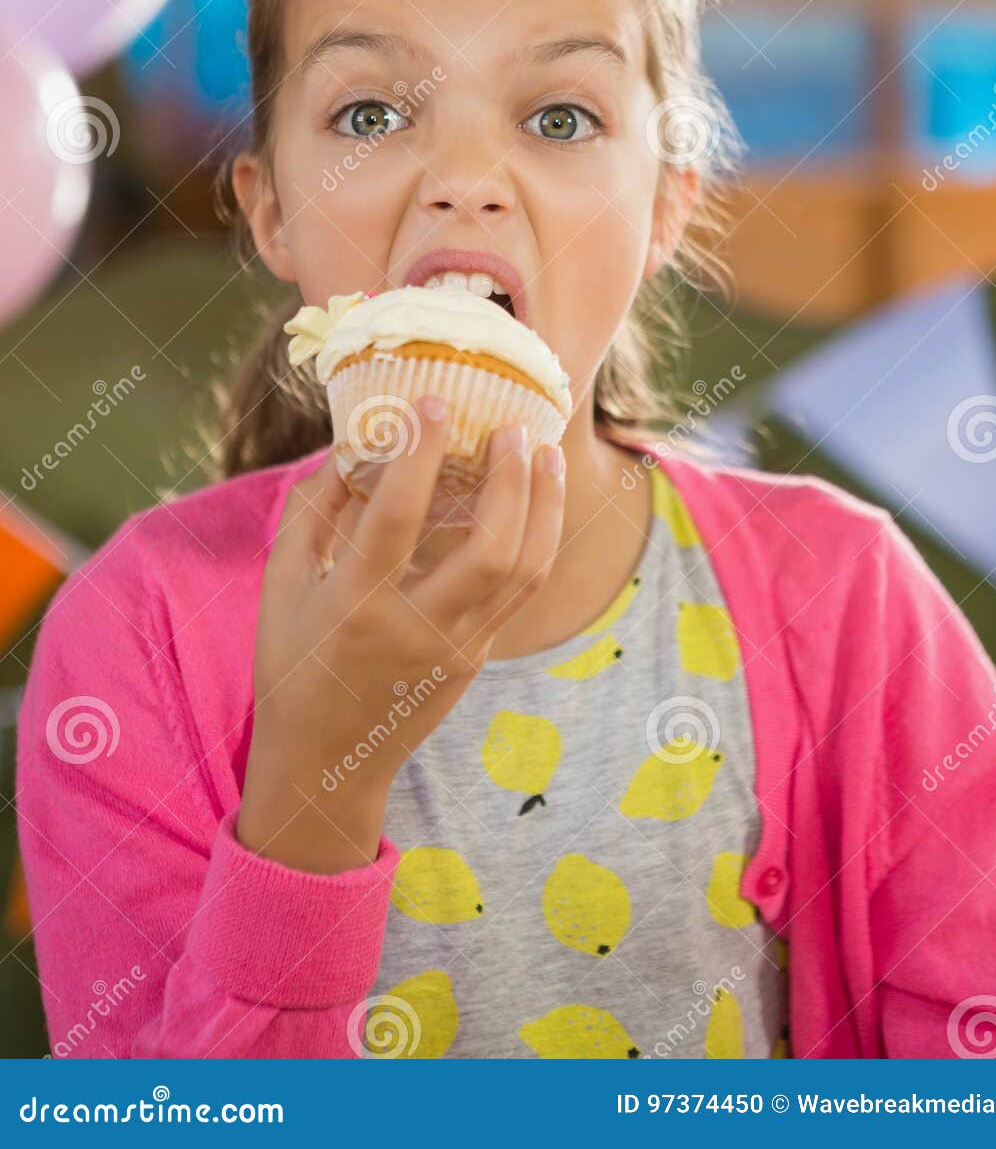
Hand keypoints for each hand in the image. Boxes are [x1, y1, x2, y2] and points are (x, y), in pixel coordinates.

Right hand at [237, 398, 565, 872]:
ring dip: (543, 503)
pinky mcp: (477, 657)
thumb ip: (313, 510)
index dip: (417, 453)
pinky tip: (537, 496)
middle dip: (511, 480)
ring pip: (524, 569)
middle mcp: (414, 628)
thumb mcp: (282, 585)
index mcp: (354, 605)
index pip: (396, 518)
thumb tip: (353, 442)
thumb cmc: (292, 662)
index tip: (431, 401)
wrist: (324, 763)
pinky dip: (537, 535)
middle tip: (511, 427)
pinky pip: (521, 590)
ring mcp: (456, 647)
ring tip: (545, 450)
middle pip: (491, 548)